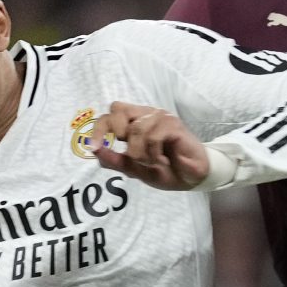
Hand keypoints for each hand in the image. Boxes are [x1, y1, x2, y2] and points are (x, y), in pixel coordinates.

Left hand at [90, 101, 210, 189]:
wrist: (192, 178)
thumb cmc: (166, 170)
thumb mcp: (135, 169)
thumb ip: (115, 160)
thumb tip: (94, 151)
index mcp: (135, 122)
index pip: (110, 114)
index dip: (99, 129)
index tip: (94, 147)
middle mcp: (146, 115)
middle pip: (117, 109)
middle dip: (116, 132)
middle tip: (130, 153)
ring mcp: (160, 117)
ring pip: (135, 129)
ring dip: (140, 154)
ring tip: (153, 162)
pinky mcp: (173, 125)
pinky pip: (152, 137)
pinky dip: (153, 154)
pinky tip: (162, 160)